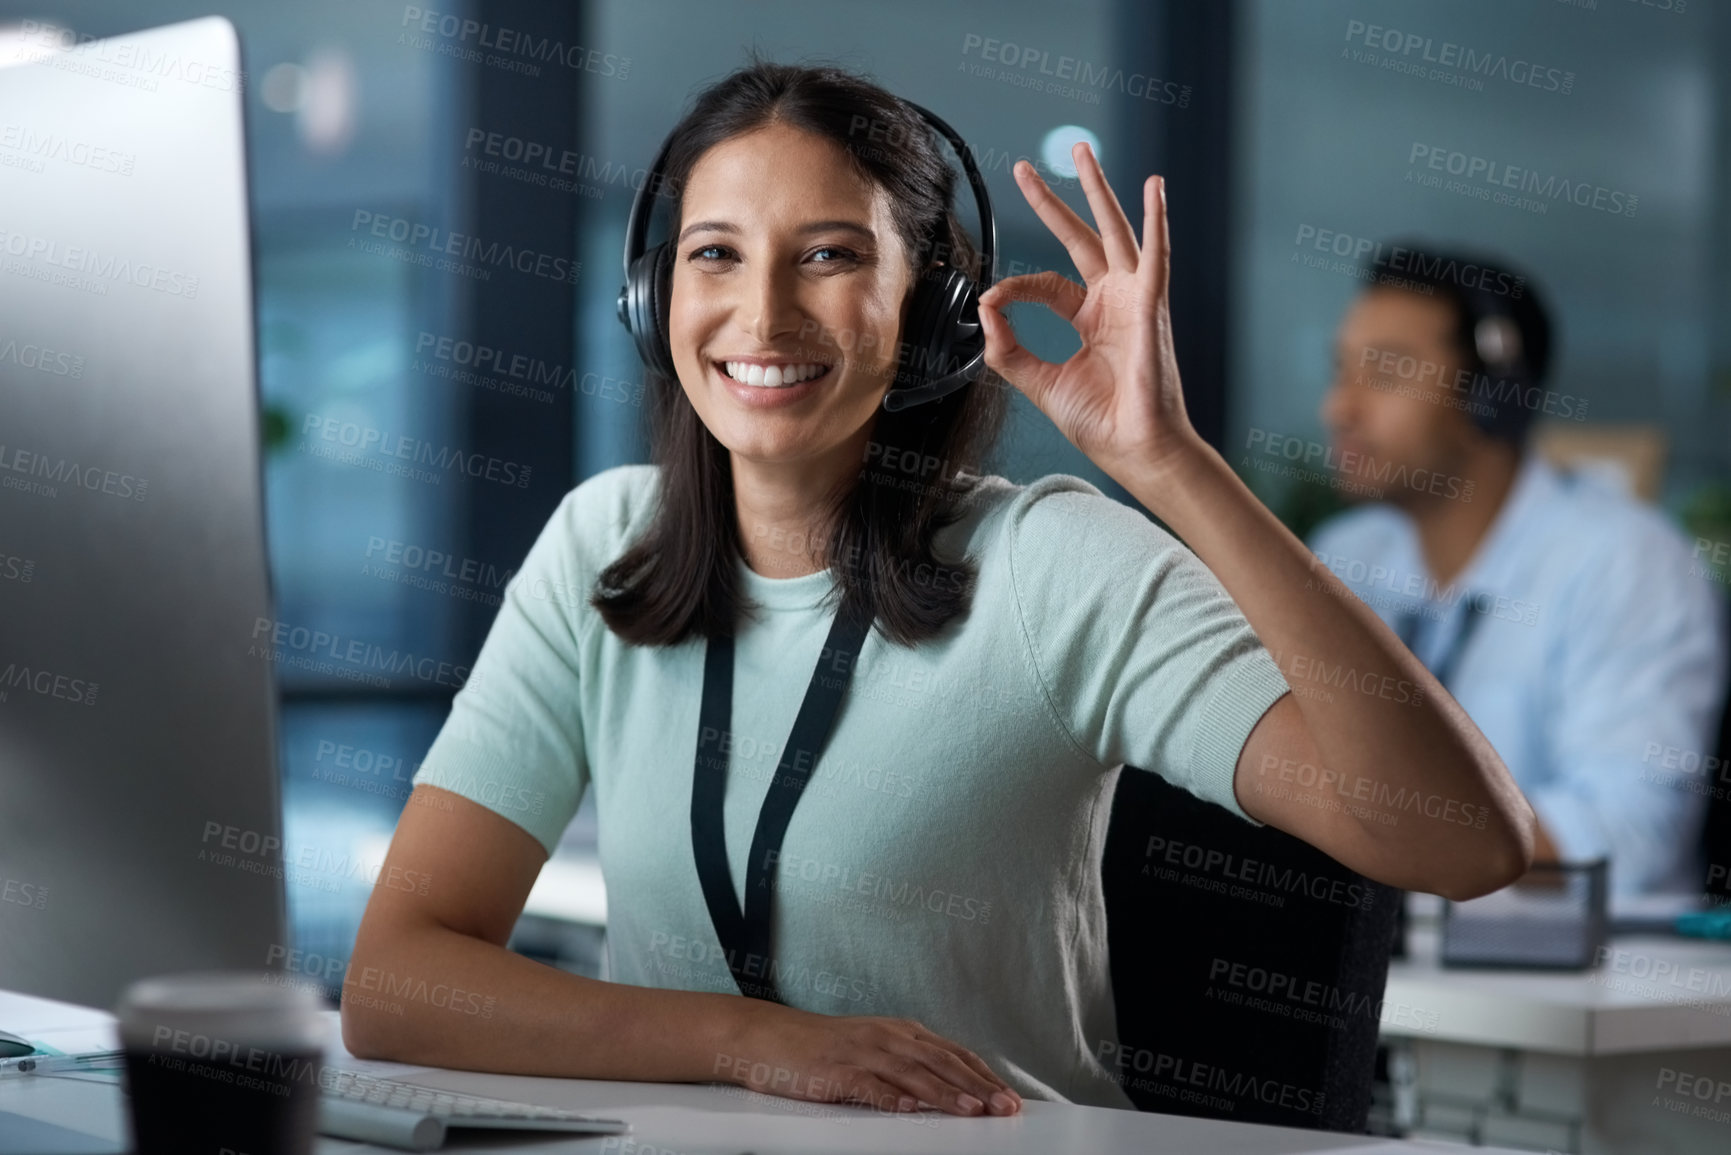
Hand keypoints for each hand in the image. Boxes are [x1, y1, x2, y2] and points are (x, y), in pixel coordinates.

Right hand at [724, 1001, 1022, 1117]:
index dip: (984, 1075)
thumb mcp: (874, 1047)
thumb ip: (909, 1064)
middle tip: (1005, 1107)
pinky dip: (890, 1097)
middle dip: (978, 1086)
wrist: (768, 1037)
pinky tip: (909, 1110)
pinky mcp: (835, 1071)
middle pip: (941, 1062)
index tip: (1010, 1097)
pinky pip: (868, 1085)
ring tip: (972, 1111)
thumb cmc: (823, 1048)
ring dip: (945, 1093)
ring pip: (912, 1073)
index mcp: (901, 1032)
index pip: (954, 1054)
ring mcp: (861, 1052)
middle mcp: (887, 1037)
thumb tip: (951, 1088)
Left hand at [976, 144, 1202, 481]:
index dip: (1015, 287)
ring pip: (1115, 232)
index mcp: (1090, 318)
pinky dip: (1157, 221)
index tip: (991, 299)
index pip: (1046, 283)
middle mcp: (1113, 300)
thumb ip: (1009, 350)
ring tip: (1085, 153)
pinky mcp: (1152, 307)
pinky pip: (1155, 257)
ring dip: (1100, 191)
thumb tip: (984, 310)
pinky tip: (1154, 189)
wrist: (1135, 449)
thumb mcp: (1041, 383)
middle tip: (1025, 170)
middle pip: (1081, 238)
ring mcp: (1135, 299)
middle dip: (1054, 202)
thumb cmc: (1101, 422)